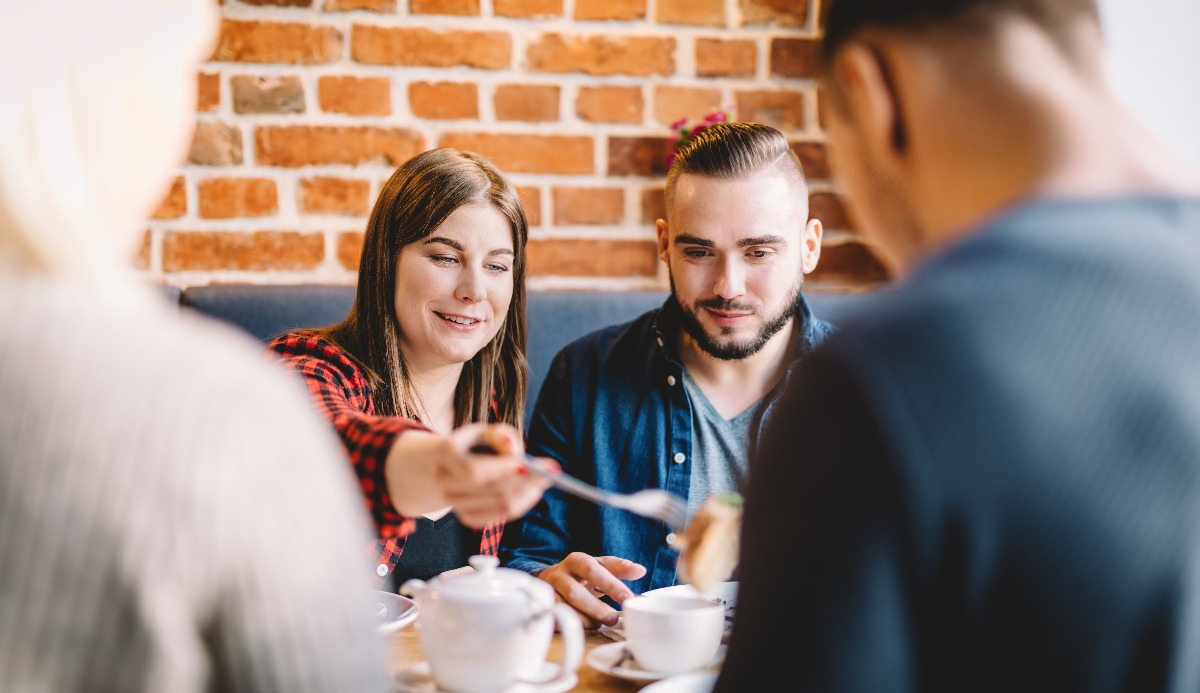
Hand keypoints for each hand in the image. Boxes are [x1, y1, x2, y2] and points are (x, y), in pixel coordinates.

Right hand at [385, 423, 548, 526]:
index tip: (531, 465)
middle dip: (525, 481)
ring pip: (500, 505)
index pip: (475, 471)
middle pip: (491, 489)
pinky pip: (501, 515)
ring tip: (543, 479)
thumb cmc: (471, 446)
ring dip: (527, 492)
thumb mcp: (483, 431)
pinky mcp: (467, 518)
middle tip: (551, 472)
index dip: (504, 470)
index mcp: (445, 455)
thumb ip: (500, 435)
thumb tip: (514, 449)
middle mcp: (444, 483)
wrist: (445, 466)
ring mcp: (454, 504)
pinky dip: (522, 504)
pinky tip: (532, 491)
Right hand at [535, 552, 646, 628]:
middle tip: (614, 618)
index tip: (628, 598)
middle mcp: (559, 574)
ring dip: (585, 619)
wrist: (551, 579)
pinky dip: (573, 625)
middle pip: (575, 592)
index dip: (611, 585)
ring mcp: (548, 592)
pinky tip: (586, 628)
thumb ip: (619, 568)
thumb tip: (641, 570)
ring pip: (565, 608)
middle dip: (596, 608)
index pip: (593, 570)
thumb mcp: (600, 566)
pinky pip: (556, 620)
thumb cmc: (581, 574)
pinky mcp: (544, 608)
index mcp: (576, 560)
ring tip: (601, 624)